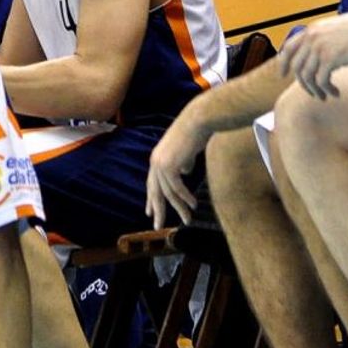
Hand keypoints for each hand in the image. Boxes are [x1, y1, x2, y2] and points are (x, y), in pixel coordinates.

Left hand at [145, 111, 206, 226]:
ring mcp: (161, 164)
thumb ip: (183, 162)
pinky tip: (192, 205)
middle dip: (157, 210)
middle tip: (157, 226)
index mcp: (156, 158)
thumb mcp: (186, 151)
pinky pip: (177, 188)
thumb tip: (185, 172)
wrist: (198, 120)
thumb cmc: (195, 132)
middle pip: (155, 192)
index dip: (151, 199)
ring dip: (179, 208)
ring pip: (168, 193)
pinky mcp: (170, 165)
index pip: (152, 183)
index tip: (149, 213)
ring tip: (187, 220)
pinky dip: (185, 198)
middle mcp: (155, 162)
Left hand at [277, 13, 347, 99]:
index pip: (288, 48)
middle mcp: (311, 38)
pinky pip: (321, 81)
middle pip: (297, 66)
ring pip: (307, 76)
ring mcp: (320, 48)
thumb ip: (323, 39)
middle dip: (303, 83)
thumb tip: (316, 56)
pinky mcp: (331, 58)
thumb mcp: (335, 29)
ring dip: (315, 90)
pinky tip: (335, 93)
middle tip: (312, 93)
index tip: (283, 75)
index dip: (283, 63)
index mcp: (311, 30)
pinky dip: (326, 90)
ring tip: (324, 96)